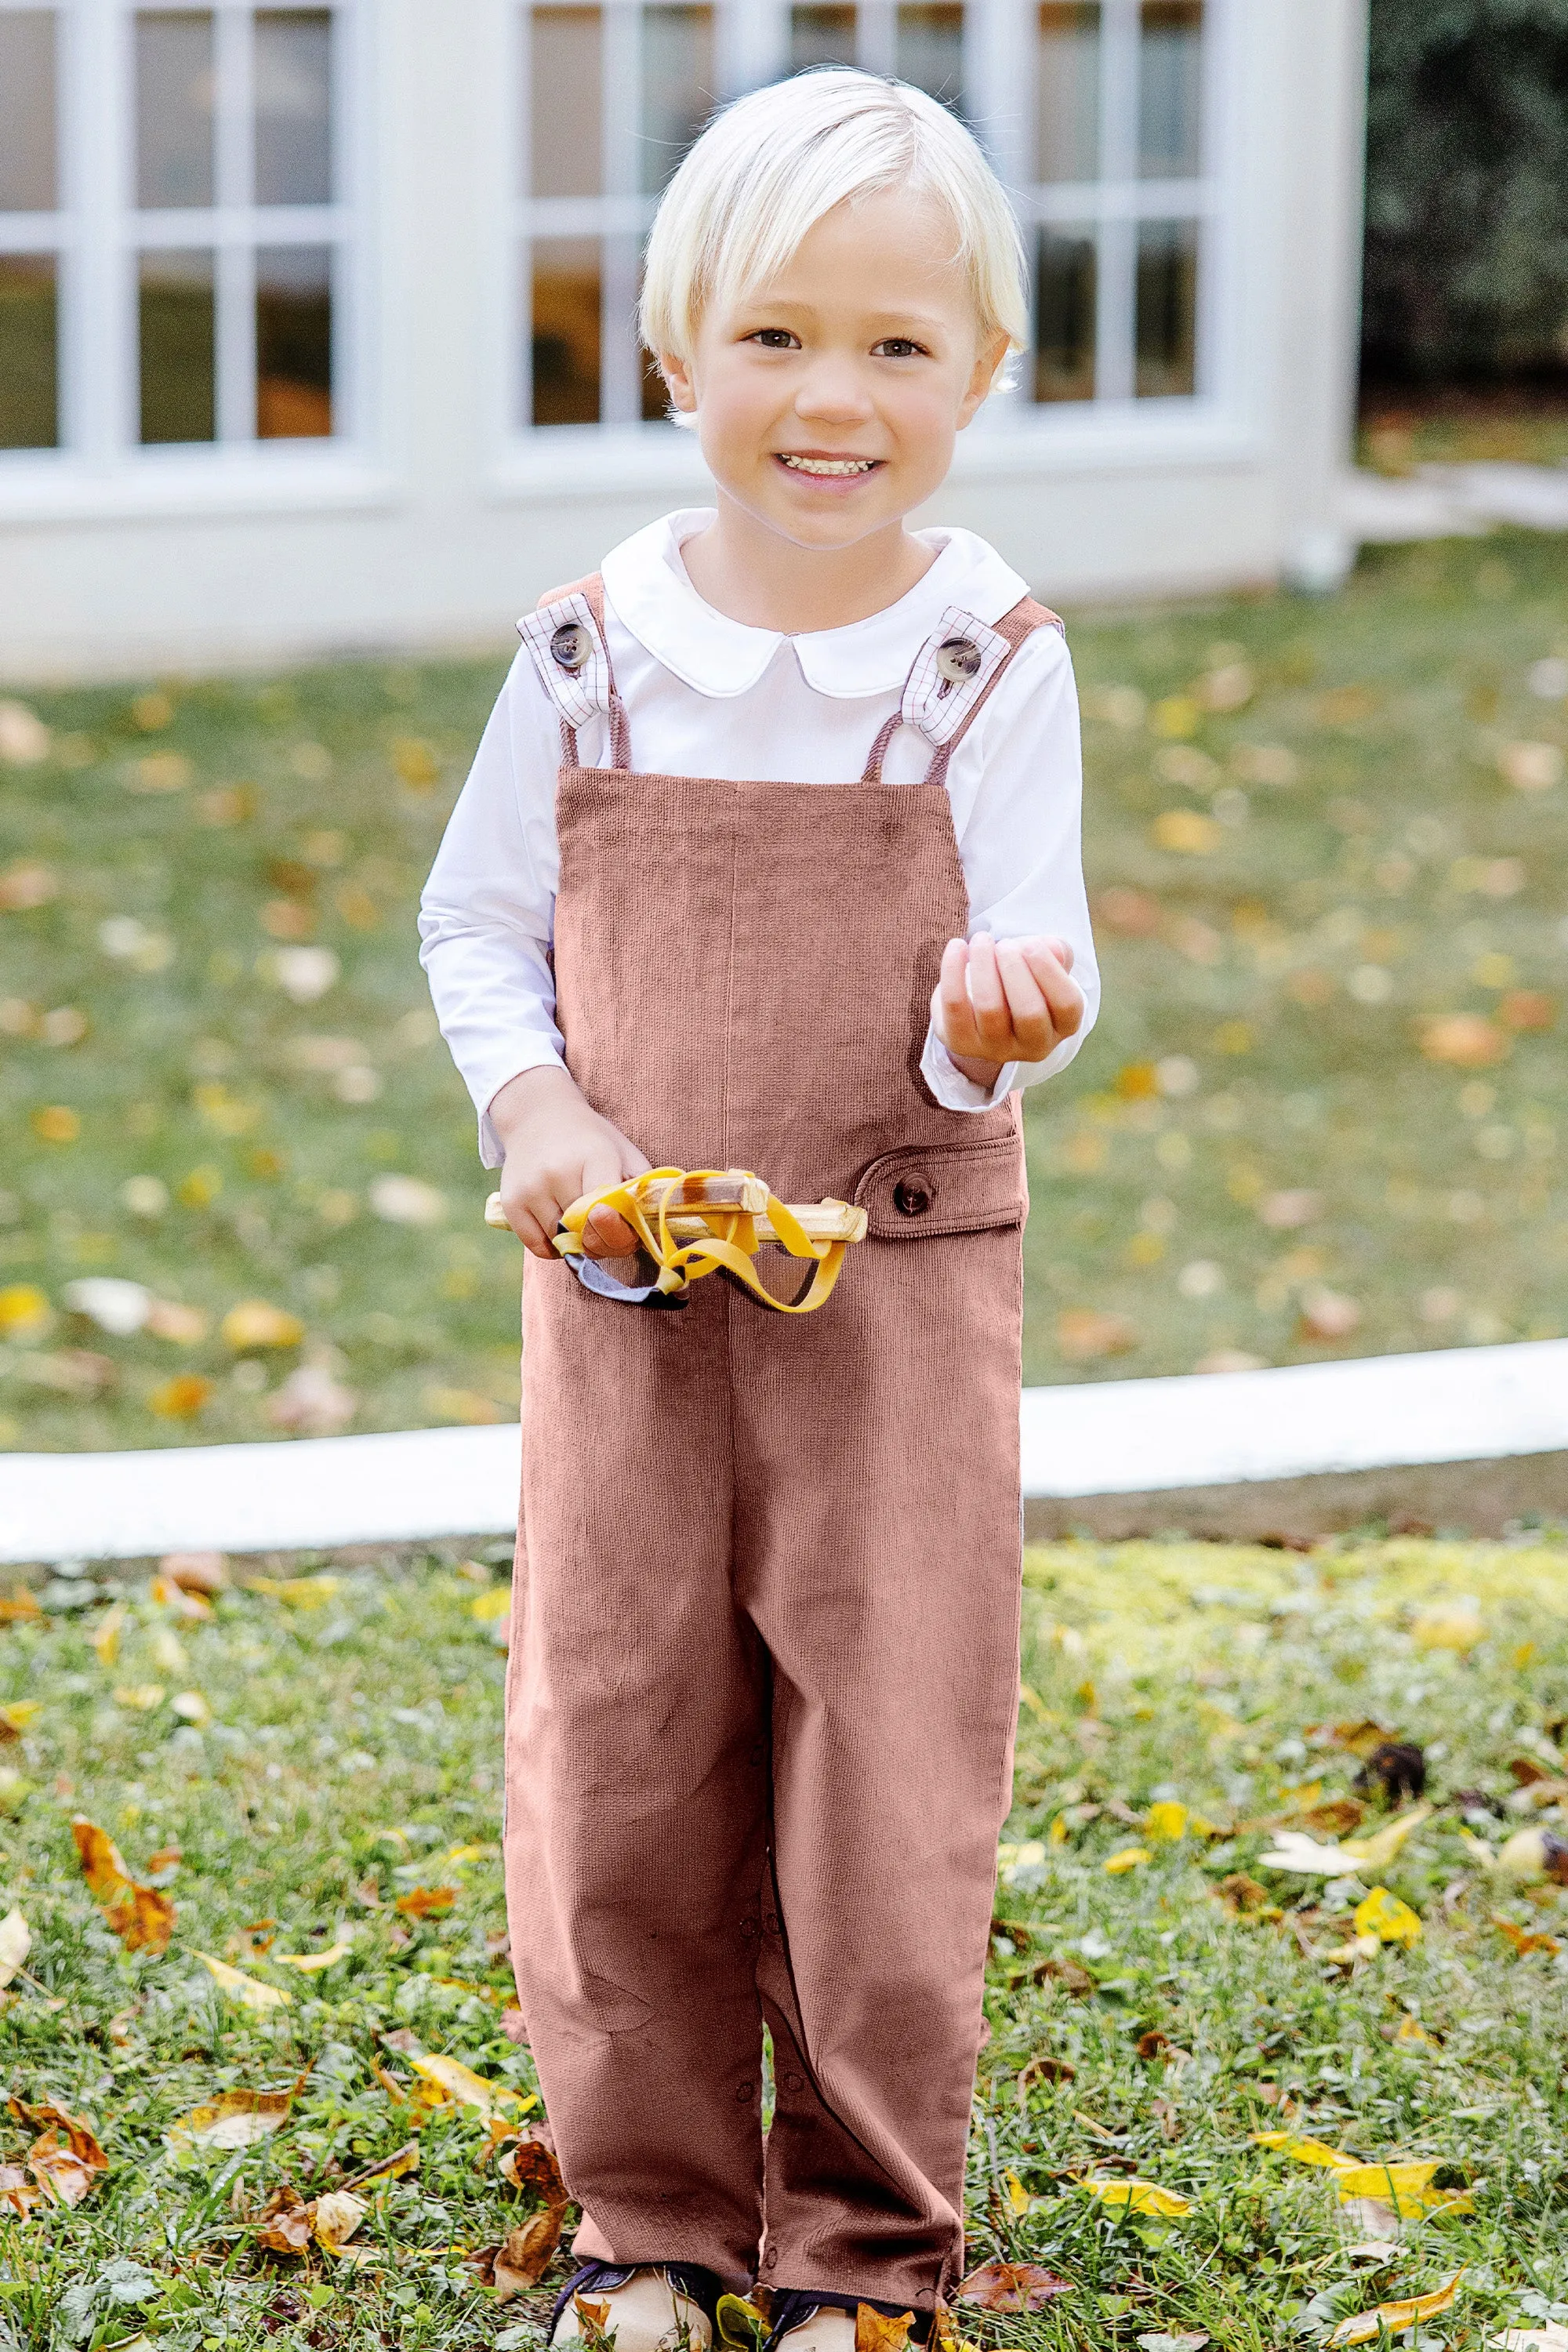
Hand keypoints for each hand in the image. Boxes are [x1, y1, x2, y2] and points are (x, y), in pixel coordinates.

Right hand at [487, 1065, 650, 1260]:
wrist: (538, 1115)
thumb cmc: (589, 1139)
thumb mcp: (623, 1152)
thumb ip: (640, 1187)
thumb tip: (649, 1226)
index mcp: (595, 1157)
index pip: (610, 1213)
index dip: (620, 1232)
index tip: (625, 1233)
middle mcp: (558, 1172)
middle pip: (587, 1232)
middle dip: (602, 1241)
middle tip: (606, 1232)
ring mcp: (531, 1188)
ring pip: (562, 1241)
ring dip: (577, 1244)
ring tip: (582, 1225)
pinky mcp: (511, 1202)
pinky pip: (537, 1246)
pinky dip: (552, 1247)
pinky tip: (560, 1231)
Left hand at [932, 933, 1084, 1087]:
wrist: (983, 1007)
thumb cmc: (1022, 980)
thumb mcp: (1044, 964)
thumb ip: (1055, 952)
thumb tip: (1053, 948)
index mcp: (1063, 1027)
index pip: (1067, 1005)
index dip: (1049, 970)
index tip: (1032, 944)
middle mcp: (1034, 1046)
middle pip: (1029, 1012)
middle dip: (1015, 969)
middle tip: (1004, 944)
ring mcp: (996, 1049)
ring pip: (990, 1009)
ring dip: (984, 966)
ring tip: (982, 940)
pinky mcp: (962, 1043)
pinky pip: (955, 1007)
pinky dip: (953, 972)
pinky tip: (957, 946)